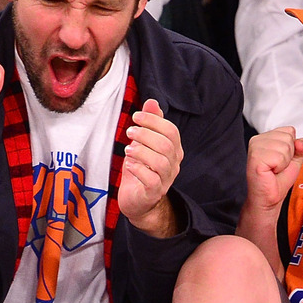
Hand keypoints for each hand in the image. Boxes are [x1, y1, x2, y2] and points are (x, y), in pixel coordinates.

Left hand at [119, 99, 182, 235]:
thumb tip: (152, 101)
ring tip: (128, 149)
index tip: (135, 116)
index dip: (153, 121)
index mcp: (174, 150)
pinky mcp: (154, 192)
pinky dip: (138, 169)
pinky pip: (151, 180)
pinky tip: (128, 164)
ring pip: (160, 162)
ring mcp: (166, 179)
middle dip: (145, 134)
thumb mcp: (144, 143)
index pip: (171, 131)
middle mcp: (174, 164)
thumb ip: (150, 124)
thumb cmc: (141, 169)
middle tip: (129, 132)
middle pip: (166, 144)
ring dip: (141, 151)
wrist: (138, 201)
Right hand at [245, 127, 302, 211]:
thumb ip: (301, 147)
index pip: (289, 130)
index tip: (281, 160)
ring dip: (284, 162)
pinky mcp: (256, 158)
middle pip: (288, 137)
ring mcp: (255, 147)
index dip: (292, 148)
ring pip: (285, 146)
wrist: (269, 198)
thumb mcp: (295, 159)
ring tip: (274, 170)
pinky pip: (279, 157)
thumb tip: (301, 142)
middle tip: (277, 167)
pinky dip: (280, 167)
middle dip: (288, 155)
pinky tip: (271, 172)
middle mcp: (258, 139)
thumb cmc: (278, 180)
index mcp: (265, 136)